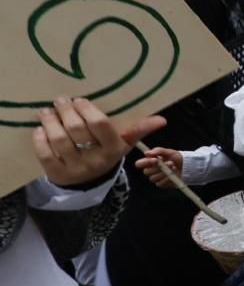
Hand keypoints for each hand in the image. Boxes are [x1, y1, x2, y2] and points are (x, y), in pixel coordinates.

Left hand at [34, 98, 164, 186]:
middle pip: (77, 129)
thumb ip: (139, 130)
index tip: (79, 100)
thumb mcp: (123, 144)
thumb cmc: (106, 154)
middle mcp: (96, 160)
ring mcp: (76, 168)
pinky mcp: (58, 175)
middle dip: (66, 111)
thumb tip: (162, 119)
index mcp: (114, 149)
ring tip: (46, 112)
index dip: (86, 109)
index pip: (99, 124)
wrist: (90, 184)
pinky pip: (46, 154)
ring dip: (50, 122)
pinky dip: (40, 140)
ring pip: (59, 140)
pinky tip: (40, 130)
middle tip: (60, 101)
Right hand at [134, 146, 185, 186]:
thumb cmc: (175, 157)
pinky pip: (160, 183)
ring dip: (165, 172)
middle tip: (169, 162)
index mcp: (149, 162)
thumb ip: (158, 151)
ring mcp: (155, 178)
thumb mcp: (168, 152)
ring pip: (154, 178)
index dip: (145, 162)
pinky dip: (168, 178)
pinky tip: (174, 173)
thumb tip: (146, 153)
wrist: (186, 166)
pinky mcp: (161, 184)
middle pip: (146, 172)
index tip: (155, 160)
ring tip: (173, 166)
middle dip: (158, 167)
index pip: (139, 164)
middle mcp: (150, 171)